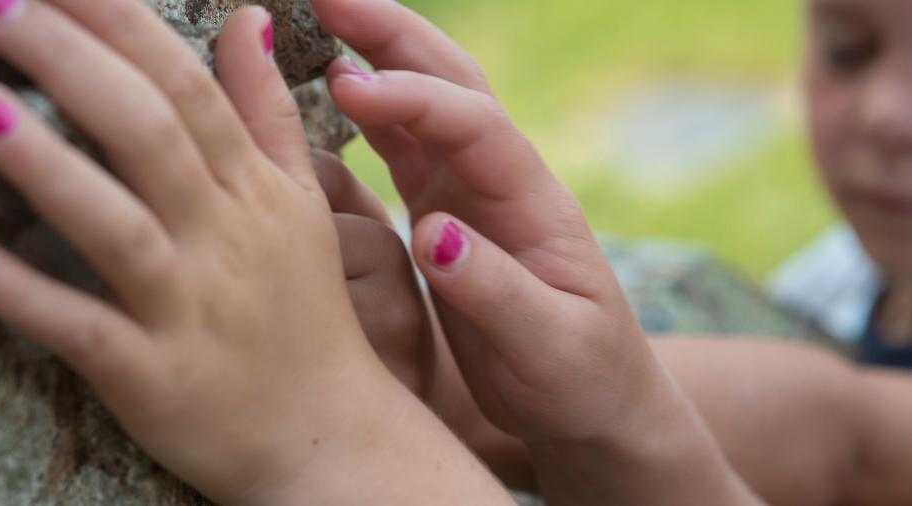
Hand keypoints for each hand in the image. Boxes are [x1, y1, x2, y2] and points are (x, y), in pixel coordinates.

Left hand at [0, 1, 514, 503]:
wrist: (331, 441)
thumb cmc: (306, 316)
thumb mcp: (302, 207)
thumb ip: (267, 113)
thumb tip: (247, 16)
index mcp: (253, 191)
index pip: (186, 87)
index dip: (120, 22)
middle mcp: (224, 240)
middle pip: (149, 135)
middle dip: (71, 64)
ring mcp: (190, 311)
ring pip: (119, 228)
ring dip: (48, 169)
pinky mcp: (154, 379)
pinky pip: (87, 333)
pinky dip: (27, 297)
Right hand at [314, 0, 762, 502]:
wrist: (593, 402)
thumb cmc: (579, 378)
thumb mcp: (550, 346)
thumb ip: (495, 290)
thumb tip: (433, 233)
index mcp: (533, 202)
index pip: (472, 122)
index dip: (411, 97)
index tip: (346, 86)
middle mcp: (503, 181)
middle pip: (452, 82)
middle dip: (393, 33)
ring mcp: (472, 192)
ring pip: (424, 103)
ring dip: (377, 55)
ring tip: (318, 19)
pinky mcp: (446, 213)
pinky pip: (403, 146)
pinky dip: (369, 110)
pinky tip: (330, 87)